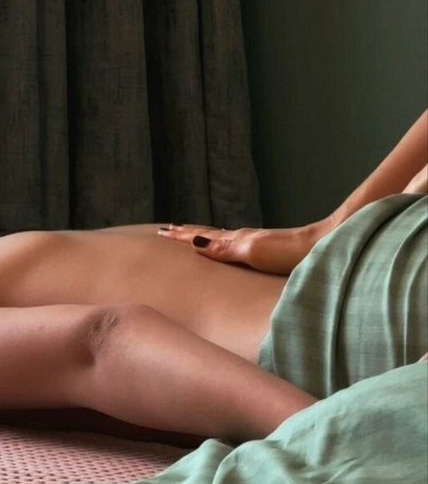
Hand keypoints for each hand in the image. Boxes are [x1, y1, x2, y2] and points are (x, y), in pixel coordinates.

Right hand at [157, 220, 333, 274]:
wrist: (322, 246)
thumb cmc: (289, 253)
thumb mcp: (252, 252)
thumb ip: (225, 248)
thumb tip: (196, 244)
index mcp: (236, 240)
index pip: (201, 236)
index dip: (182, 236)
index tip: (162, 232)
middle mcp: (242, 238)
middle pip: (206, 233)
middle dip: (185, 233)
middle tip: (166, 230)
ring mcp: (254, 242)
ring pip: (219, 237)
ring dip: (200, 236)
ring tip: (187, 235)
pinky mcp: (265, 248)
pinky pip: (232, 243)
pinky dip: (218, 242)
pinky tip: (224, 244)